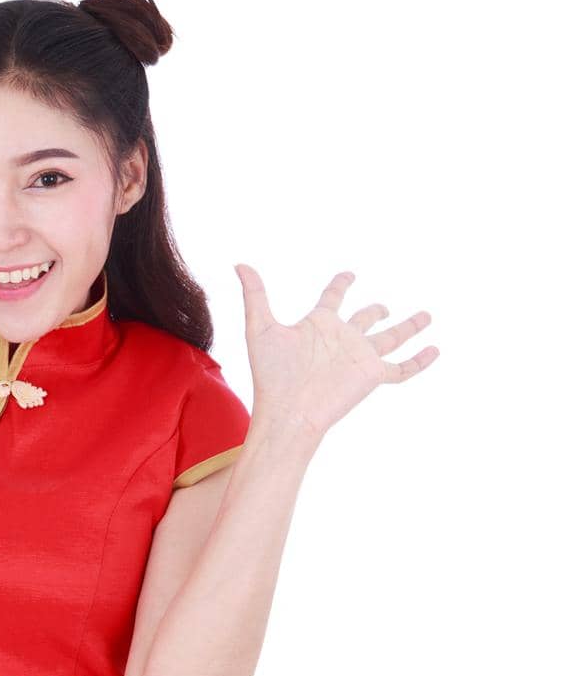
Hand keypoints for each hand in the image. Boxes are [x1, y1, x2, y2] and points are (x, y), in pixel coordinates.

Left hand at [233, 265, 438, 444]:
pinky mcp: (372, 375)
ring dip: (409, 326)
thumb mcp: (261, 328)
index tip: (349, 275)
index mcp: (319, 325)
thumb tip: (239, 263)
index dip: (341, 284)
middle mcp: (342, 338)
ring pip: (392, 337)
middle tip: (384, 307)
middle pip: (366, 318)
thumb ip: (255, 295)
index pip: (333, 298)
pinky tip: (436, 350)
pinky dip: (420, 361)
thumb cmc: (271, 375)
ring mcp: (359, 357)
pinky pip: (402, 368)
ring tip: (427, 316)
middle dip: (376, 310)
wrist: (287, 412)